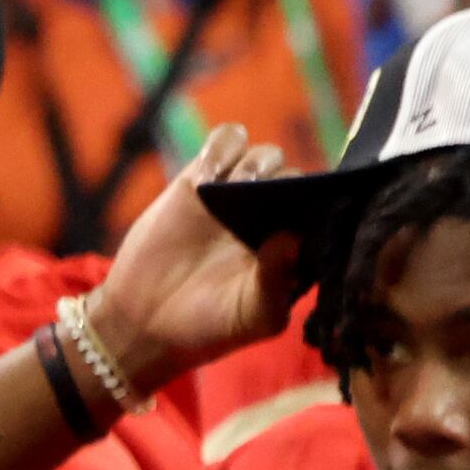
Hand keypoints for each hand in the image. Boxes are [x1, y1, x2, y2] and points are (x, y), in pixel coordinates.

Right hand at [82, 123, 302, 395]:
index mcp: (296, 251)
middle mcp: (272, 219)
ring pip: (265, 156)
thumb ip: (277, 281)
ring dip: (259, 163)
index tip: (311, 210)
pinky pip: (226, 142)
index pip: (325, 215)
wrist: (145, 321)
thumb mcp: (253, 316)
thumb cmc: (210, 326)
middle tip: (265, 200)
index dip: (324, 207)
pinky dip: (225, 146)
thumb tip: (293, 237)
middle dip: (288, 183)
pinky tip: (211, 173)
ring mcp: (237, 197)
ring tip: (239, 185)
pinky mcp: (201, 180)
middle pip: (296, 179)